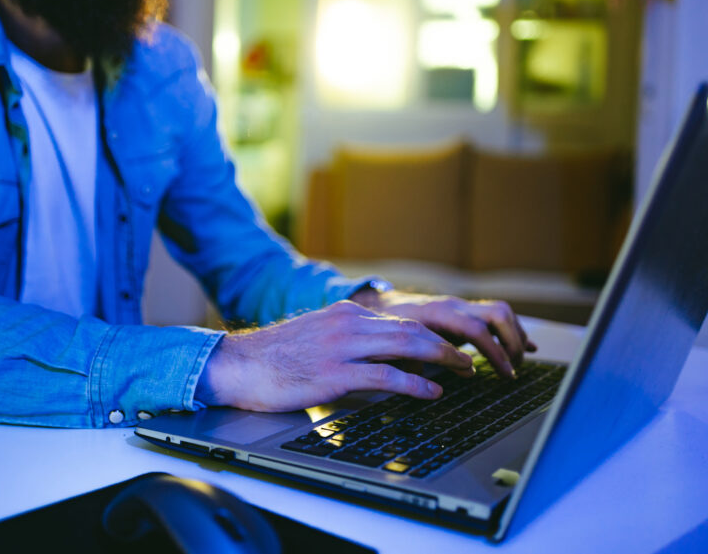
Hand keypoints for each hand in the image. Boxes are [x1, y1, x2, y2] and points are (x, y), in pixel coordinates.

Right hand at [195, 301, 475, 411]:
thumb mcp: (318, 338)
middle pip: (413, 328)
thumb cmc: (274, 359)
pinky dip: (415, 384)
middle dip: (447, 344)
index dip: (432, 334)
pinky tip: (431, 393)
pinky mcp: (334, 373)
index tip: (451, 347)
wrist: (237, 365)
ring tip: (463, 372)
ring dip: (442, 359)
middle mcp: (348, 324)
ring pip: (406, 345)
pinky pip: (385, 376)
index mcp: (345, 314)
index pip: (401, 320)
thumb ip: (350, 344)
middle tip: (469, 360)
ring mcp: (342, 347)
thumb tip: (383, 363)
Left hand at [351, 289, 536, 377]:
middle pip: (497, 314)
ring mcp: (461, 306)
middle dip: (512, 342)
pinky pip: (496, 317)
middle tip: (512, 369)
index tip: (505, 374)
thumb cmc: (386, 325)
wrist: (382, 303)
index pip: (476, 329)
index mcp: (438, 313)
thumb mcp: (393, 343)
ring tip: (517, 363)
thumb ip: (408, 360)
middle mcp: (454, 305)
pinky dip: (513, 332)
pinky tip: (528, 348)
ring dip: (515, 336)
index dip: (494, 352)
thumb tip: (420, 383)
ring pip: (501, 312)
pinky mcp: (465, 312)